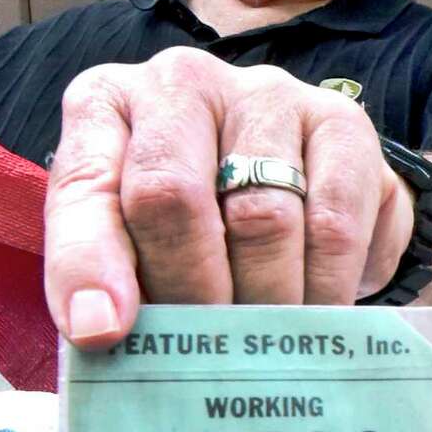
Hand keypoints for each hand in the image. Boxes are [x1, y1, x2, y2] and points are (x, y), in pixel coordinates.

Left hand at [44, 47, 413, 346]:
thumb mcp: (117, 237)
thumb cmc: (183, 220)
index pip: (88, 185)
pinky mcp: (343, 125)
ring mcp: (270, 96)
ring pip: (264, 218)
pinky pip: (336, 224)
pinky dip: (326, 286)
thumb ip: (97, 272)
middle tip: (208, 349)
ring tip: (265, 342)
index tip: (106, 332)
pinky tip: (320, 311)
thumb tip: (97, 327)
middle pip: (175, 197)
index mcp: (108, 103)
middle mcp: (185, 81)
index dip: (92, 264)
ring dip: (264, 301)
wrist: (288, 183)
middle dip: (190, 293)